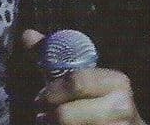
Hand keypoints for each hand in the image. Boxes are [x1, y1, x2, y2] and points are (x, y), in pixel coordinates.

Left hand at [23, 29, 146, 124]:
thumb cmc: (97, 101)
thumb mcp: (82, 79)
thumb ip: (55, 59)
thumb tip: (27, 33)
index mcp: (117, 81)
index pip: (76, 82)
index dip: (52, 91)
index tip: (40, 98)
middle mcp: (122, 105)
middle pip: (65, 114)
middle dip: (49, 116)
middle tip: (43, 116)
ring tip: (53, 124)